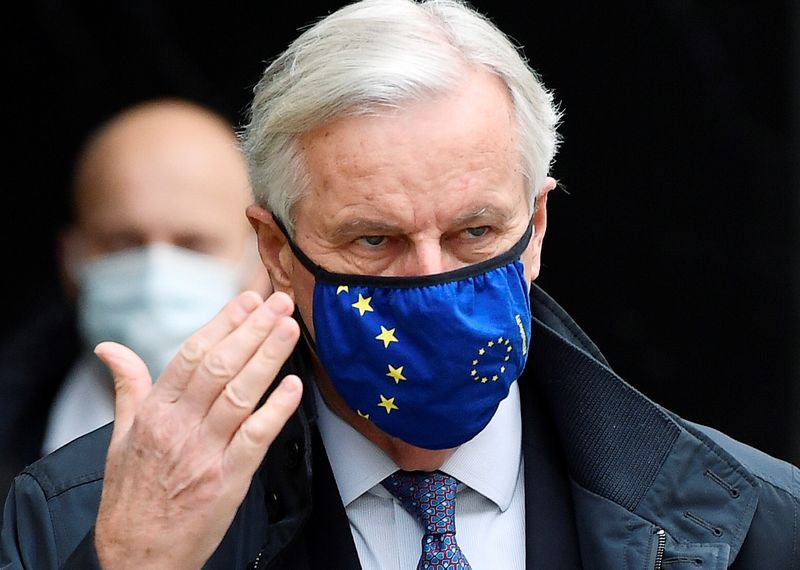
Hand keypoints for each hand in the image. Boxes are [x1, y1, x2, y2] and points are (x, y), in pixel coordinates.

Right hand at [93, 291, 302, 568]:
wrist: (137, 557)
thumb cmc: (131, 495)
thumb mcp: (119, 438)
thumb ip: (127, 388)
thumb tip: (109, 348)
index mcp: (153, 413)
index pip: (192, 355)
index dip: (223, 324)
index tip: (248, 300)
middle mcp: (179, 427)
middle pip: (220, 367)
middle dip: (252, 330)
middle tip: (278, 303)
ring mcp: (205, 453)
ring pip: (240, 394)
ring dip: (267, 358)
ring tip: (289, 329)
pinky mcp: (228, 480)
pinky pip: (256, 438)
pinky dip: (276, 410)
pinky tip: (293, 386)